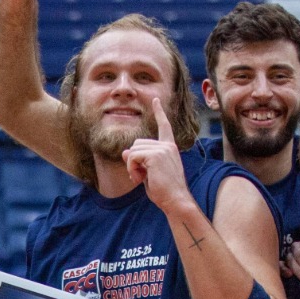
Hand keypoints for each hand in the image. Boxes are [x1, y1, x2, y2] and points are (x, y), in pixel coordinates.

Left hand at [121, 98, 197, 214]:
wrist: (175, 199)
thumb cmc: (163, 190)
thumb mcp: (147, 172)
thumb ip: (138, 160)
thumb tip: (125, 151)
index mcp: (169, 147)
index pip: (164, 126)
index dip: (158, 112)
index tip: (156, 99)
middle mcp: (167, 145)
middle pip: (137, 143)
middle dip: (132, 160)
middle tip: (140, 176)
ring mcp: (163, 149)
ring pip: (133, 150)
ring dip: (131, 167)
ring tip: (141, 178)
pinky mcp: (156, 155)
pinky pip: (133, 157)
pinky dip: (131, 169)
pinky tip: (140, 179)